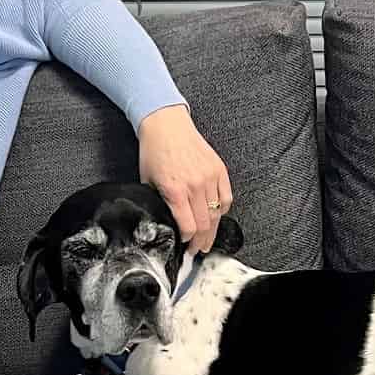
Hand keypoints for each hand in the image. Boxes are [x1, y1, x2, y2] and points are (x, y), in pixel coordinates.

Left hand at [137, 105, 231, 253]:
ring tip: (209, 239)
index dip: (187, 241)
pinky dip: (223, 209)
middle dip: (201, 241)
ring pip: (217, 214)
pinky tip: (217, 215)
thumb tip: (166, 221)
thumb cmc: (154, 151)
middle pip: (205, 224)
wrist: (166, 125)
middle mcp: (195, 186)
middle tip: (198, 250)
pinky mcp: (219, 170)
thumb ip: (159, 202)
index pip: (188, 227)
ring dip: (213, 230)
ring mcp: (209, 177)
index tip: (184, 246)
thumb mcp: (147, 181)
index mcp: (175, 191)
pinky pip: (227, 197)